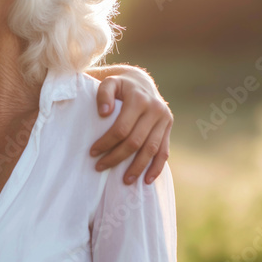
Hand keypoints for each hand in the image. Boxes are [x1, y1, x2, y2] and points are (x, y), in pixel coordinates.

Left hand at [89, 66, 172, 185]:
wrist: (140, 81)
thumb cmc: (119, 85)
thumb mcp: (109, 82)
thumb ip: (103, 93)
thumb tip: (104, 113)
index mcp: (139, 99)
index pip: (121, 128)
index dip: (106, 142)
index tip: (92, 153)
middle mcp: (155, 110)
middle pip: (135, 141)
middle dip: (117, 157)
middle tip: (100, 167)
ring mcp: (164, 120)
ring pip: (151, 149)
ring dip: (137, 167)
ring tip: (125, 180)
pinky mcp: (168, 128)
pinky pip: (164, 151)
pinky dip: (157, 167)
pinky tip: (147, 180)